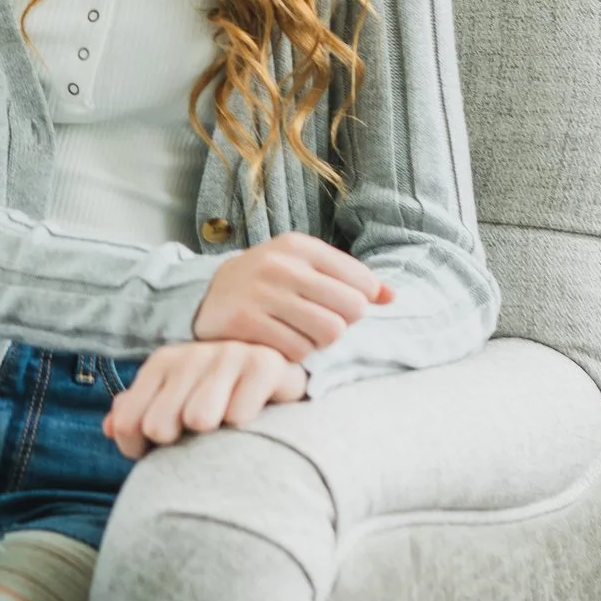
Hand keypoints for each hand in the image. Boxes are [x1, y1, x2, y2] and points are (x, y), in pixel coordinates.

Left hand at [104, 340, 307, 458]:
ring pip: (198, 418)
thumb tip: (109, 428)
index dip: (138, 450)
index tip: (159, 454)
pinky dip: (245, 429)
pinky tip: (255, 423)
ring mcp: (228, 355)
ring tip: (225, 431)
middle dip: (176, 446)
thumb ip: (138, 415)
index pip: (128, 422)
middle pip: (159, 426)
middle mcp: (191, 355)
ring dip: (212, 438)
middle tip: (201, 441)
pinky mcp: (264, 364)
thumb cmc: (222, 401)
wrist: (285, 378)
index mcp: (163, 363)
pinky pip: (239, 413)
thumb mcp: (177, 406)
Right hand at [191, 232, 389, 358]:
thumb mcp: (304, 267)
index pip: (362, 281)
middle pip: (351, 309)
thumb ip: (349, 279)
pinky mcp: (245, 323)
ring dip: (321, 342)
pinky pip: (298, 351)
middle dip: (343, 323)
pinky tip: (281, 342)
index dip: (360, 301)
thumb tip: (393, 297)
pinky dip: (296, 354)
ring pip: (329, 333)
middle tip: (321, 323)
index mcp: (299, 246)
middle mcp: (280, 265)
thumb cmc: (268, 282)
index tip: (338, 305)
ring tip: (303, 334)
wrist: (207, 296)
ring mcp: (261, 294)